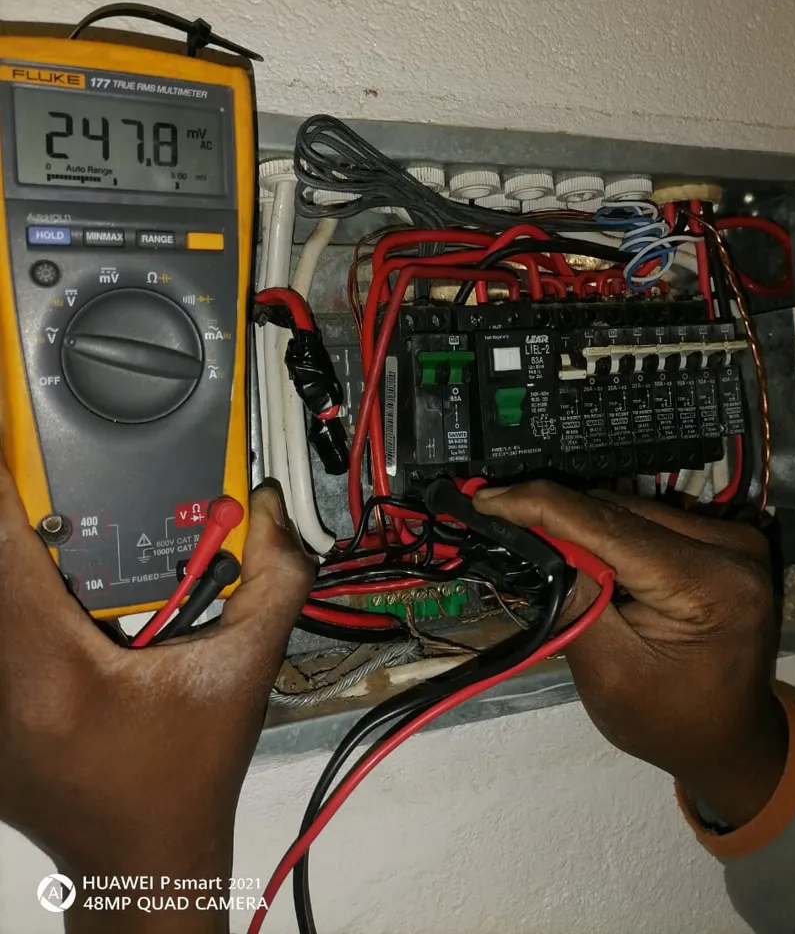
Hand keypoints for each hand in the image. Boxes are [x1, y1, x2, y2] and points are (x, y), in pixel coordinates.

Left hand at [0, 456, 313, 931]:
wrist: (144, 858)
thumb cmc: (186, 777)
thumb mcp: (243, 674)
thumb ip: (272, 584)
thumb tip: (268, 511)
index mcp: (52, 671)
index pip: (7, 548)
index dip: (4, 482)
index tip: (13, 432)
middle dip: (14, 512)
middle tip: (42, 468)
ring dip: (13, 552)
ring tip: (56, 528)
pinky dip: (13, 591)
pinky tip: (50, 584)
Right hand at [474, 482, 786, 827]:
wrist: (729, 740)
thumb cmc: (671, 723)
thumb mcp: (611, 675)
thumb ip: (576, 604)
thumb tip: (537, 542)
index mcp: (712, 585)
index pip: (612, 528)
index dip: (544, 507)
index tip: (488, 498)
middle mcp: (731, 548)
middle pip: (620, 512)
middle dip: (554, 515)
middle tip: (495, 516)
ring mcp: (729, 539)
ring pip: (629, 510)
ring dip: (578, 523)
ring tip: (528, 534)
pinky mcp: (718, 540)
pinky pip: (645, 521)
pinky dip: (604, 531)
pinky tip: (573, 547)